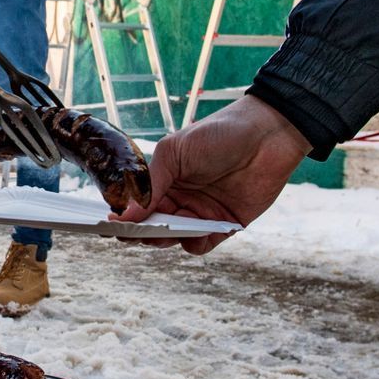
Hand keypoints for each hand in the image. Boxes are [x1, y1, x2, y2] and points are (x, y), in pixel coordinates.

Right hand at [117, 94, 309, 253]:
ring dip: (167, 239)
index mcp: (165, 179)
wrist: (267, 134)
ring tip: (168, 230)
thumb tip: (125, 213)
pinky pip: (203, 244)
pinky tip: (196, 233)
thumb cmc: (219, 134)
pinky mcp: (225, 224)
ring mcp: (202, 212)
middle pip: (153, 226)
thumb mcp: (176, 152)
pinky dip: (196, 243)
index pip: (137, 204)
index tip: (112, 225)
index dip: (125, 216)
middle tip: (137, 233)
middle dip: (143, 232)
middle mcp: (180, 198)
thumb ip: (151, 184)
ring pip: (175, 239)